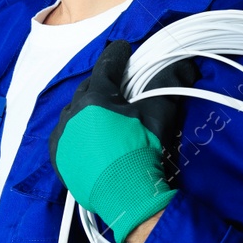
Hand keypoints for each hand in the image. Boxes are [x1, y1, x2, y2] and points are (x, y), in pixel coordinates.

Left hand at [48, 39, 198, 242]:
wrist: (126, 196)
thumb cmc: (142, 151)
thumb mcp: (159, 114)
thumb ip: (168, 83)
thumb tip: (184, 63)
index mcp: (95, 98)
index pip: (106, 66)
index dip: (117, 54)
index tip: (123, 47)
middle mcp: (72, 113)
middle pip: (88, 89)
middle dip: (102, 83)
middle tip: (116, 83)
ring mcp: (62, 136)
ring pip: (74, 112)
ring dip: (87, 108)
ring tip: (101, 112)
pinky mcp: (58, 157)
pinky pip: (65, 136)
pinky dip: (76, 131)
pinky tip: (85, 136)